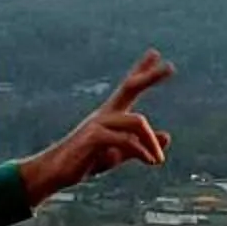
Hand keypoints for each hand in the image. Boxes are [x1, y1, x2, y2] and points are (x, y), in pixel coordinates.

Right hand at [20, 50, 172, 203]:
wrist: (55, 172)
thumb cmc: (86, 160)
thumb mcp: (118, 154)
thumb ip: (140, 145)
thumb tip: (168, 136)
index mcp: (111, 114)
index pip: (129, 86)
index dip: (142, 70)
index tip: (155, 53)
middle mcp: (105, 113)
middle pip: (130, 87)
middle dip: (150, 76)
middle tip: (171, 66)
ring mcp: (98, 123)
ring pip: (137, 121)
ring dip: (151, 142)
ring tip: (159, 161)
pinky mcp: (93, 137)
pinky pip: (126, 140)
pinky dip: (141, 151)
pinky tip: (151, 162)